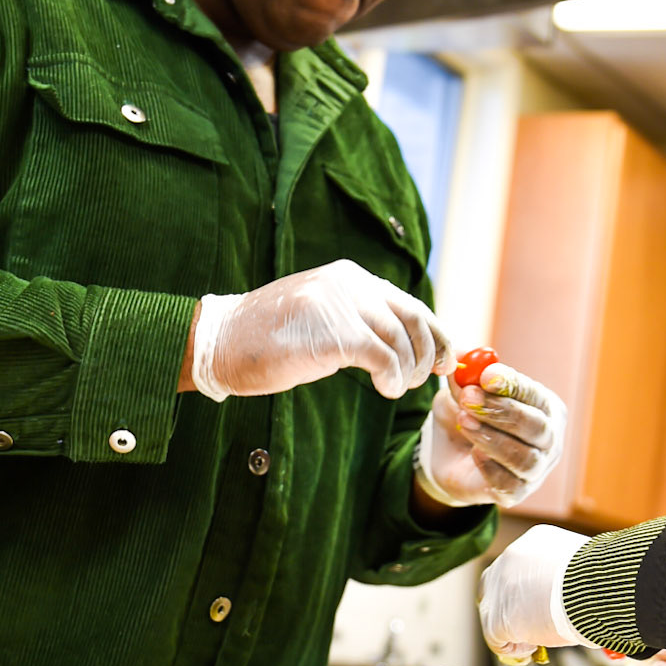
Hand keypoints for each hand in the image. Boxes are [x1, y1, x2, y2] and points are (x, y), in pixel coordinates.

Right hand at [187, 259, 451, 400]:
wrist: (221, 342)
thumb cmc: (270, 338)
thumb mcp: (321, 317)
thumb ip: (358, 318)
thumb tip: (405, 344)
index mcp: (348, 276)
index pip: (408, 302)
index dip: (434, 334)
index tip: (444, 361)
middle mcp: (347, 283)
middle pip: (412, 318)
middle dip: (428, 353)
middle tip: (424, 380)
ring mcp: (338, 304)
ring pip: (399, 339)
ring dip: (407, 371)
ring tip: (395, 388)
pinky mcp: (331, 333)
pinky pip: (381, 356)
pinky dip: (391, 377)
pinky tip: (385, 389)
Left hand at [416, 361, 567, 506]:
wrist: (449, 456)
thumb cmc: (465, 414)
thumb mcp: (458, 391)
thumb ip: (462, 376)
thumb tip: (462, 355)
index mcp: (543, 405)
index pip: (535, 394)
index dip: (512, 384)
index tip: (485, 376)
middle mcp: (548, 437)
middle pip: (536, 427)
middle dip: (501, 411)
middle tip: (467, 398)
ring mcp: (537, 469)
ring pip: (525, 458)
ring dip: (492, 438)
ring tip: (464, 422)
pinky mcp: (518, 493)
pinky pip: (510, 485)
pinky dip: (490, 469)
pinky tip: (474, 455)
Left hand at [477, 523, 588, 661]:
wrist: (596, 591)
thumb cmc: (604, 582)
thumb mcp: (584, 570)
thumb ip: (568, 580)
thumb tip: (574, 601)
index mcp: (535, 542)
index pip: (519, 568)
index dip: (526, 592)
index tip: (541, 608)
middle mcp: (510, 559)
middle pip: (495, 586)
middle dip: (509, 608)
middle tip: (534, 627)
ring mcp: (500, 588)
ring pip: (493, 613)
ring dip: (515, 631)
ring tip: (540, 640)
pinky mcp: (497, 618)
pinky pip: (496, 639)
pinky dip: (515, 649)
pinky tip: (534, 647)